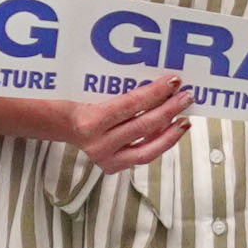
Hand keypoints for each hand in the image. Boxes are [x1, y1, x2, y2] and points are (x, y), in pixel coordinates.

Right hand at [59, 76, 191, 175]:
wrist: (60, 124)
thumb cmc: (77, 100)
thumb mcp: (91, 90)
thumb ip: (121, 90)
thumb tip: (159, 82)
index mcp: (90, 121)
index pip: (132, 105)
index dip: (156, 92)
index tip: (174, 81)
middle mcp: (98, 143)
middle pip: (143, 126)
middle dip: (169, 110)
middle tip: (187, 97)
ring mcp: (105, 159)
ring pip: (148, 150)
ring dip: (170, 134)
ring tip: (185, 121)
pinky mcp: (111, 166)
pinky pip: (142, 156)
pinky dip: (158, 144)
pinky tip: (170, 131)